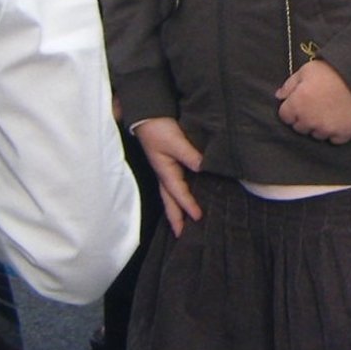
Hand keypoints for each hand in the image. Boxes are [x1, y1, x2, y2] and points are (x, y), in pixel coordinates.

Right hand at [134, 117, 203, 236]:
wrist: (147, 114)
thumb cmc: (158, 128)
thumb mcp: (175, 141)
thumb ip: (190, 155)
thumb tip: (203, 168)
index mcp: (165, 171)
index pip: (178, 193)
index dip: (188, 205)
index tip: (198, 217)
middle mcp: (164, 174)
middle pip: (169, 201)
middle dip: (175, 218)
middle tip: (181, 235)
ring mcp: (164, 169)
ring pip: (170, 194)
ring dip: (176, 209)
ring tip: (182, 223)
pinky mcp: (167, 163)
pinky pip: (174, 184)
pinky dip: (178, 195)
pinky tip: (184, 197)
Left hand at [275, 59, 350, 142]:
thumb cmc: (329, 71)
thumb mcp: (305, 71)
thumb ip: (289, 85)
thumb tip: (279, 97)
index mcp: (297, 104)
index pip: (285, 117)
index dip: (291, 109)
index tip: (300, 103)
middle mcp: (310, 120)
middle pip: (299, 128)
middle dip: (304, 119)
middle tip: (315, 106)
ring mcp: (327, 128)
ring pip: (316, 135)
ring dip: (319, 127)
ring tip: (328, 112)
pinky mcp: (343, 133)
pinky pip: (334, 140)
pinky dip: (335, 133)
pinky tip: (338, 120)